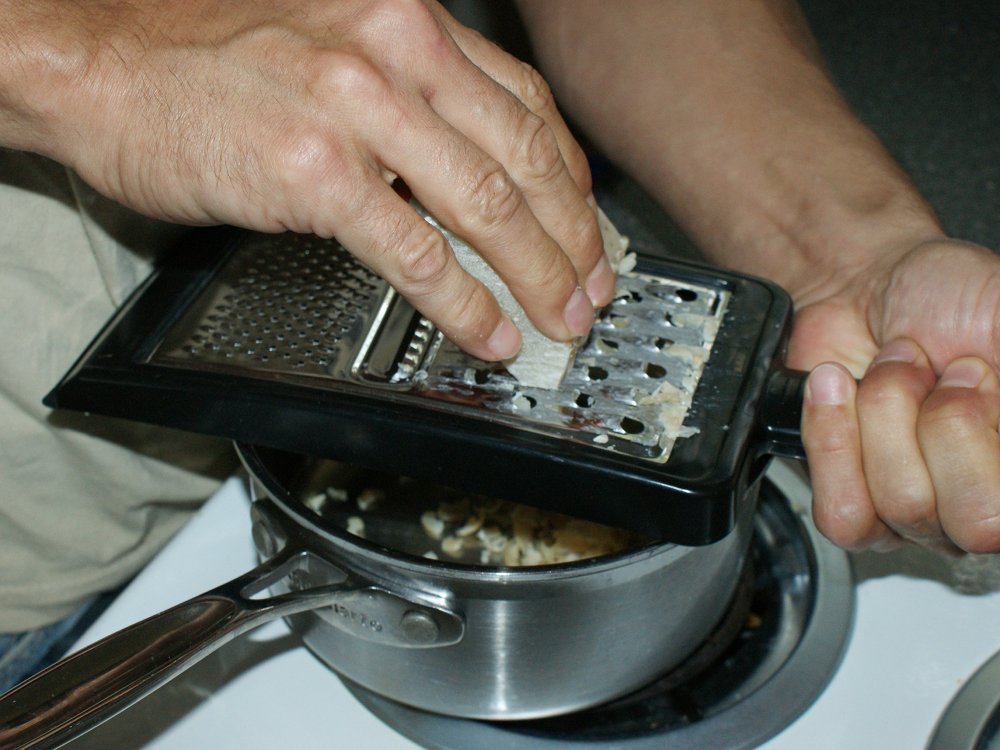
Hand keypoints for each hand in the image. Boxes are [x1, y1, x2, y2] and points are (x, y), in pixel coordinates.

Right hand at [7, 0, 613, 359]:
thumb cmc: (202, 54)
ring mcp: (358, 108)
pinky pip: (415, 251)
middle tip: (593, 289)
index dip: (569, 179)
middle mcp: (396, 50)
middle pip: (523, 157)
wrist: (99, 57)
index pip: (526, 104)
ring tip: (560, 321)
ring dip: (537, 274)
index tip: (586, 227)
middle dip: (572, 236)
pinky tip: (489, 331)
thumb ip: (405, 89)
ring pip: (485, 205)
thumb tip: (463, 159)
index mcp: (407, 20)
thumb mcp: (328, 38)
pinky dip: (463, 301)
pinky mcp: (316, 171)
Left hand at [790, 238, 999, 553]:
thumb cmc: (950, 300)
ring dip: (886, 415)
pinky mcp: (852, 507)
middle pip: (973, 519)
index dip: (986, 430)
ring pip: (903, 505)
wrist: (866, 288)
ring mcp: (916, 515)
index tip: (977, 370)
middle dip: (945, 421)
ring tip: (889, 373)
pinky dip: (833, 438)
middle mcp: (980, 502)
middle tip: (935, 375)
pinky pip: (845, 511)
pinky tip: (838, 393)